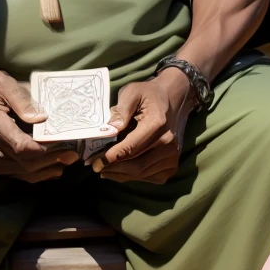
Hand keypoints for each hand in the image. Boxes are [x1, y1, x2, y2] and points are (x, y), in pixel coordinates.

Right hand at [0, 65, 78, 182]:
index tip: (64, 147)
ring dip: (39, 171)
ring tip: (61, 166)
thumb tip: (42, 119)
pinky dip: (24, 173)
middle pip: (19, 160)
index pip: (20, 145)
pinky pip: (3, 169)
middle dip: (49, 161)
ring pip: (12, 170)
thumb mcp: (5, 82)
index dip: (43, 151)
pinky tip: (41, 170)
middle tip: (71, 156)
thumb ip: (24, 100)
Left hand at [92, 68, 191, 182]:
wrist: (174, 99)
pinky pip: (151, 177)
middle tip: (96, 168)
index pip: (131, 147)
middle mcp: (168, 142)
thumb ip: (121, 109)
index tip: (96, 163)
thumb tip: (110, 129)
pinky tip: (121, 172)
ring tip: (105, 170)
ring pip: (142, 174)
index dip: (112, 157)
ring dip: (121, 175)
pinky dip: (134, 177)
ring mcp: (173, 155)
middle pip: (136, 165)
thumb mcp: (133, 92)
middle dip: (113, 169)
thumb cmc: (149, 95)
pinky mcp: (172, 164)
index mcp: (157, 123)